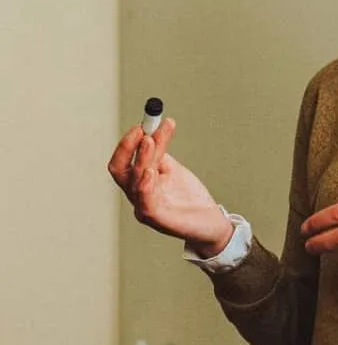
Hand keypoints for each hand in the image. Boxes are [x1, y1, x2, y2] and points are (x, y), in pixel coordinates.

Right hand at [108, 119, 232, 257]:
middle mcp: (137, 196)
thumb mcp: (173, 169)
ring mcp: (145, 209)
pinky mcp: (158, 220)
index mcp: (139, 183)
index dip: (127, 143)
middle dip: (129, 147)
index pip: (122, 162)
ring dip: (143, 158)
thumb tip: (155, 130)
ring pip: (136, 182)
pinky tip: (150, 172)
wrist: (209, 220)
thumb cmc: (189, 198)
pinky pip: (146, 204)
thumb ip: (161, 154)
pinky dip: (146, 186)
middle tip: (143, 129)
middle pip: (121, 171)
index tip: (142, 124)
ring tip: (150, 140)